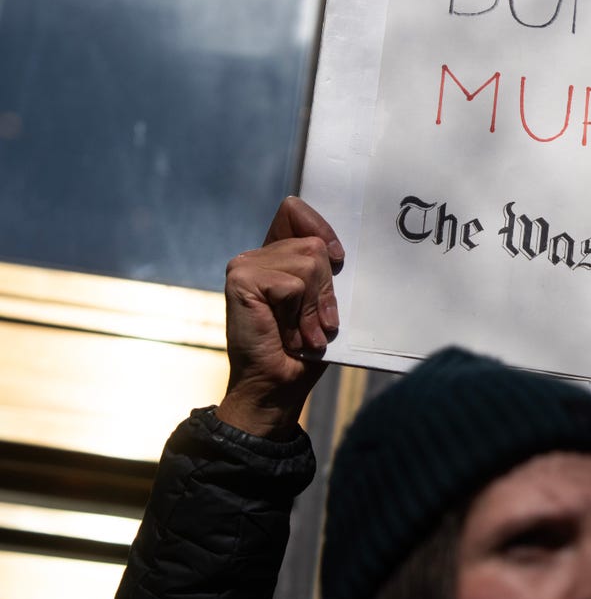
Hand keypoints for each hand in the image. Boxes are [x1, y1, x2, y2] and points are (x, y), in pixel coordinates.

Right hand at [215, 197, 344, 438]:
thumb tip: (341, 251)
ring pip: (308, 263)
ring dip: (315, 307)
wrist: (277, 386)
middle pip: (313, 244)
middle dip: (326, 289)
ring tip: (306, 333)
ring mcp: (245, 266)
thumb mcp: (321, 304)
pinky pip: (293, 285)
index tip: (338, 259)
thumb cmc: (304, 349)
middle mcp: (257, 256)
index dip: (321, 228)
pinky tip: (291, 336)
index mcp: (276, 257)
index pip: (295, 211)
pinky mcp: (241, 280)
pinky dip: (300, 314)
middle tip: (319, 324)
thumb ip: (324, 273)